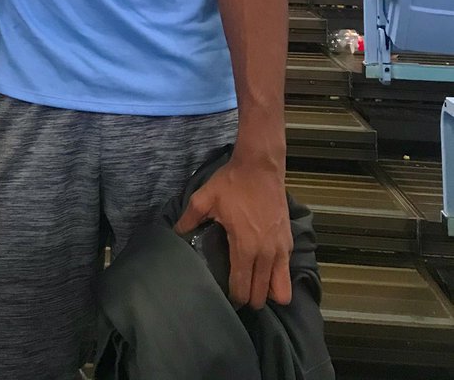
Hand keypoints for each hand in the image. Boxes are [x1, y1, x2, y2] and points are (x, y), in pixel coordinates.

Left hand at [173, 157, 291, 309]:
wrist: (260, 166)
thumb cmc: (232, 182)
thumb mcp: (204, 198)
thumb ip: (188, 219)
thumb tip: (174, 233)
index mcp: (245, 248)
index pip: (241, 289)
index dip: (233, 298)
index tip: (224, 296)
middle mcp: (265, 254)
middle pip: (260, 296)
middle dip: (248, 299)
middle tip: (236, 292)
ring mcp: (280, 249)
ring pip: (280, 291)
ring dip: (267, 293)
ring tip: (253, 285)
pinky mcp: (288, 242)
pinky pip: (286, 272)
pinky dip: (277, 278)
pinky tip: (263, 269)